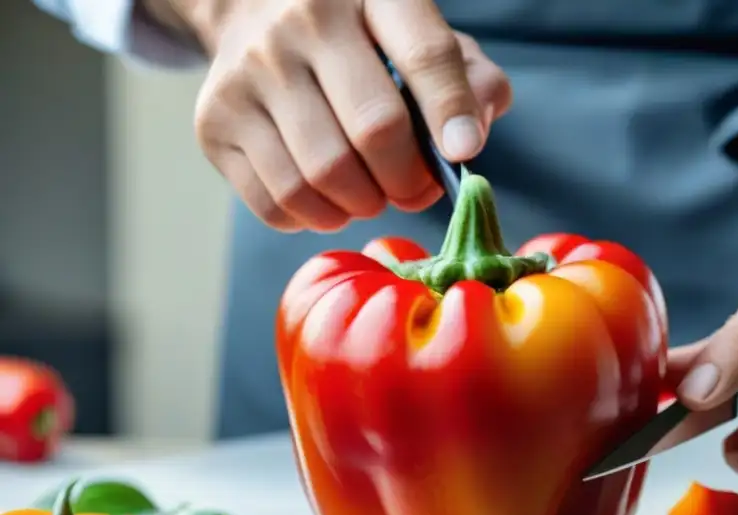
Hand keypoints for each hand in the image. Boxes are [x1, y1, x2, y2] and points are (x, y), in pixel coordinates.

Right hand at [171, 0, 511, 230]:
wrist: (250, 9)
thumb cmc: (357, 40)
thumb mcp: (414, 35)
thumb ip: (464, 77)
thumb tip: (469, 137)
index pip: (424, 56)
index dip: (450, 113)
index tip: (462, 154)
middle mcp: (301, 24)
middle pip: (374, 132)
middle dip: (407, 180)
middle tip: (412, 188)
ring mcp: (248, 74)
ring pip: (322, 178)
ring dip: (361, 205)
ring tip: (369, 193)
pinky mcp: (214, 123)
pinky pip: (278, 203)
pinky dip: (314, 217)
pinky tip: (327, 197)